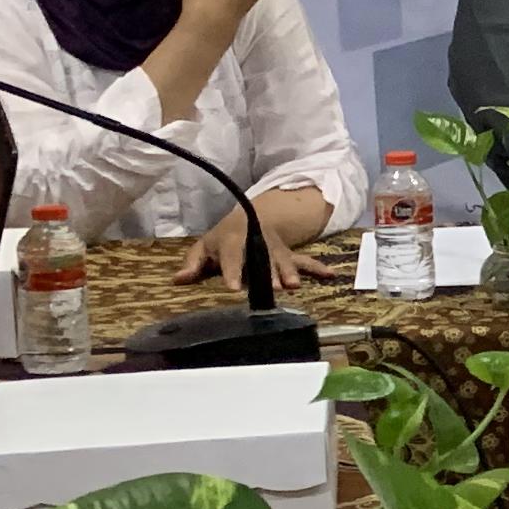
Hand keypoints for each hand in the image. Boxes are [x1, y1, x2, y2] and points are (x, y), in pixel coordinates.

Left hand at [174, 198, 339, 287]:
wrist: (251, 220)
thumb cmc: (223, 239)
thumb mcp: (204, 247)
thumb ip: (193, 264)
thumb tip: (177, 280)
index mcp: (233, 243)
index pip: (233, 258)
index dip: (233, 272)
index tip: (234, 289)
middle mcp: (257, 245)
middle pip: (264, 261)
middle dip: (269, 274)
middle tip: (275, 288)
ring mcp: (276, 250)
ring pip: (284, 261)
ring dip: (290, 273)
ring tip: (294, 285)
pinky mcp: (289, 256)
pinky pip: (305, 261)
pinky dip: (318, 268)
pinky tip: (332, 275)